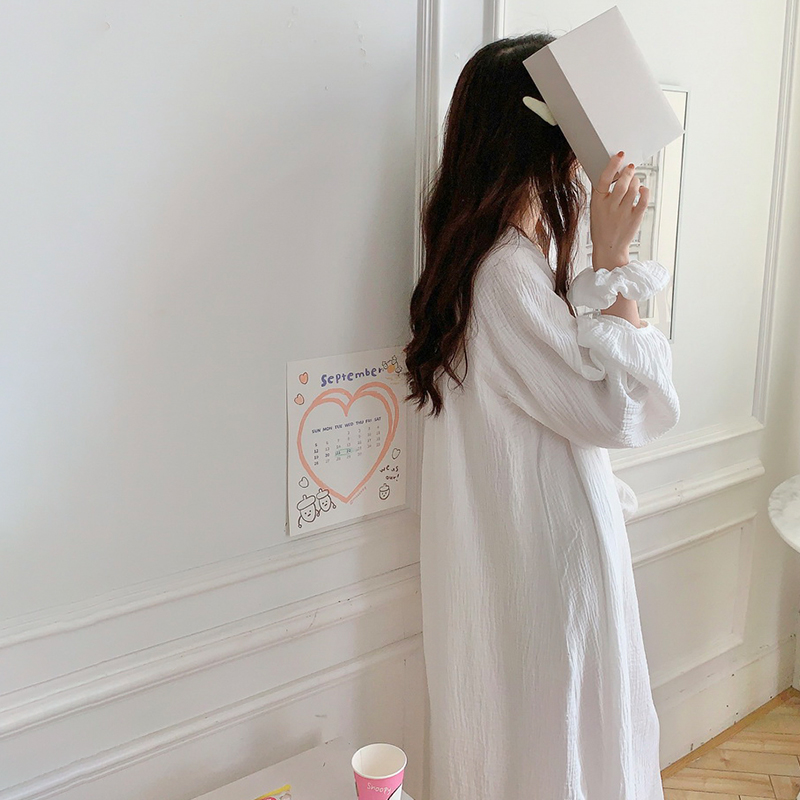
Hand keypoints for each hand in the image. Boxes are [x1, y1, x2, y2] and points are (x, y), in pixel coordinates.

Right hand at [590, 151, 648, 270]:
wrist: (608, 248)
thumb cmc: (602, 228)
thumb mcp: (595, 209)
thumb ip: (602, 193)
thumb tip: (612, 172)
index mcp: (597, 203)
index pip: (604, 179)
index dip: (613, 165)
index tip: (619, 156)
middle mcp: (610, 207)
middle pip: (622, 183)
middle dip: (628, 172)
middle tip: (630, 168)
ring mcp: (623, 213)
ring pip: (634, 189)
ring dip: (636, 181)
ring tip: (634, 181)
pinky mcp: (635, 218)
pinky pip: (644, 199)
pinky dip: (645, 191)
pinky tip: (642, 190)